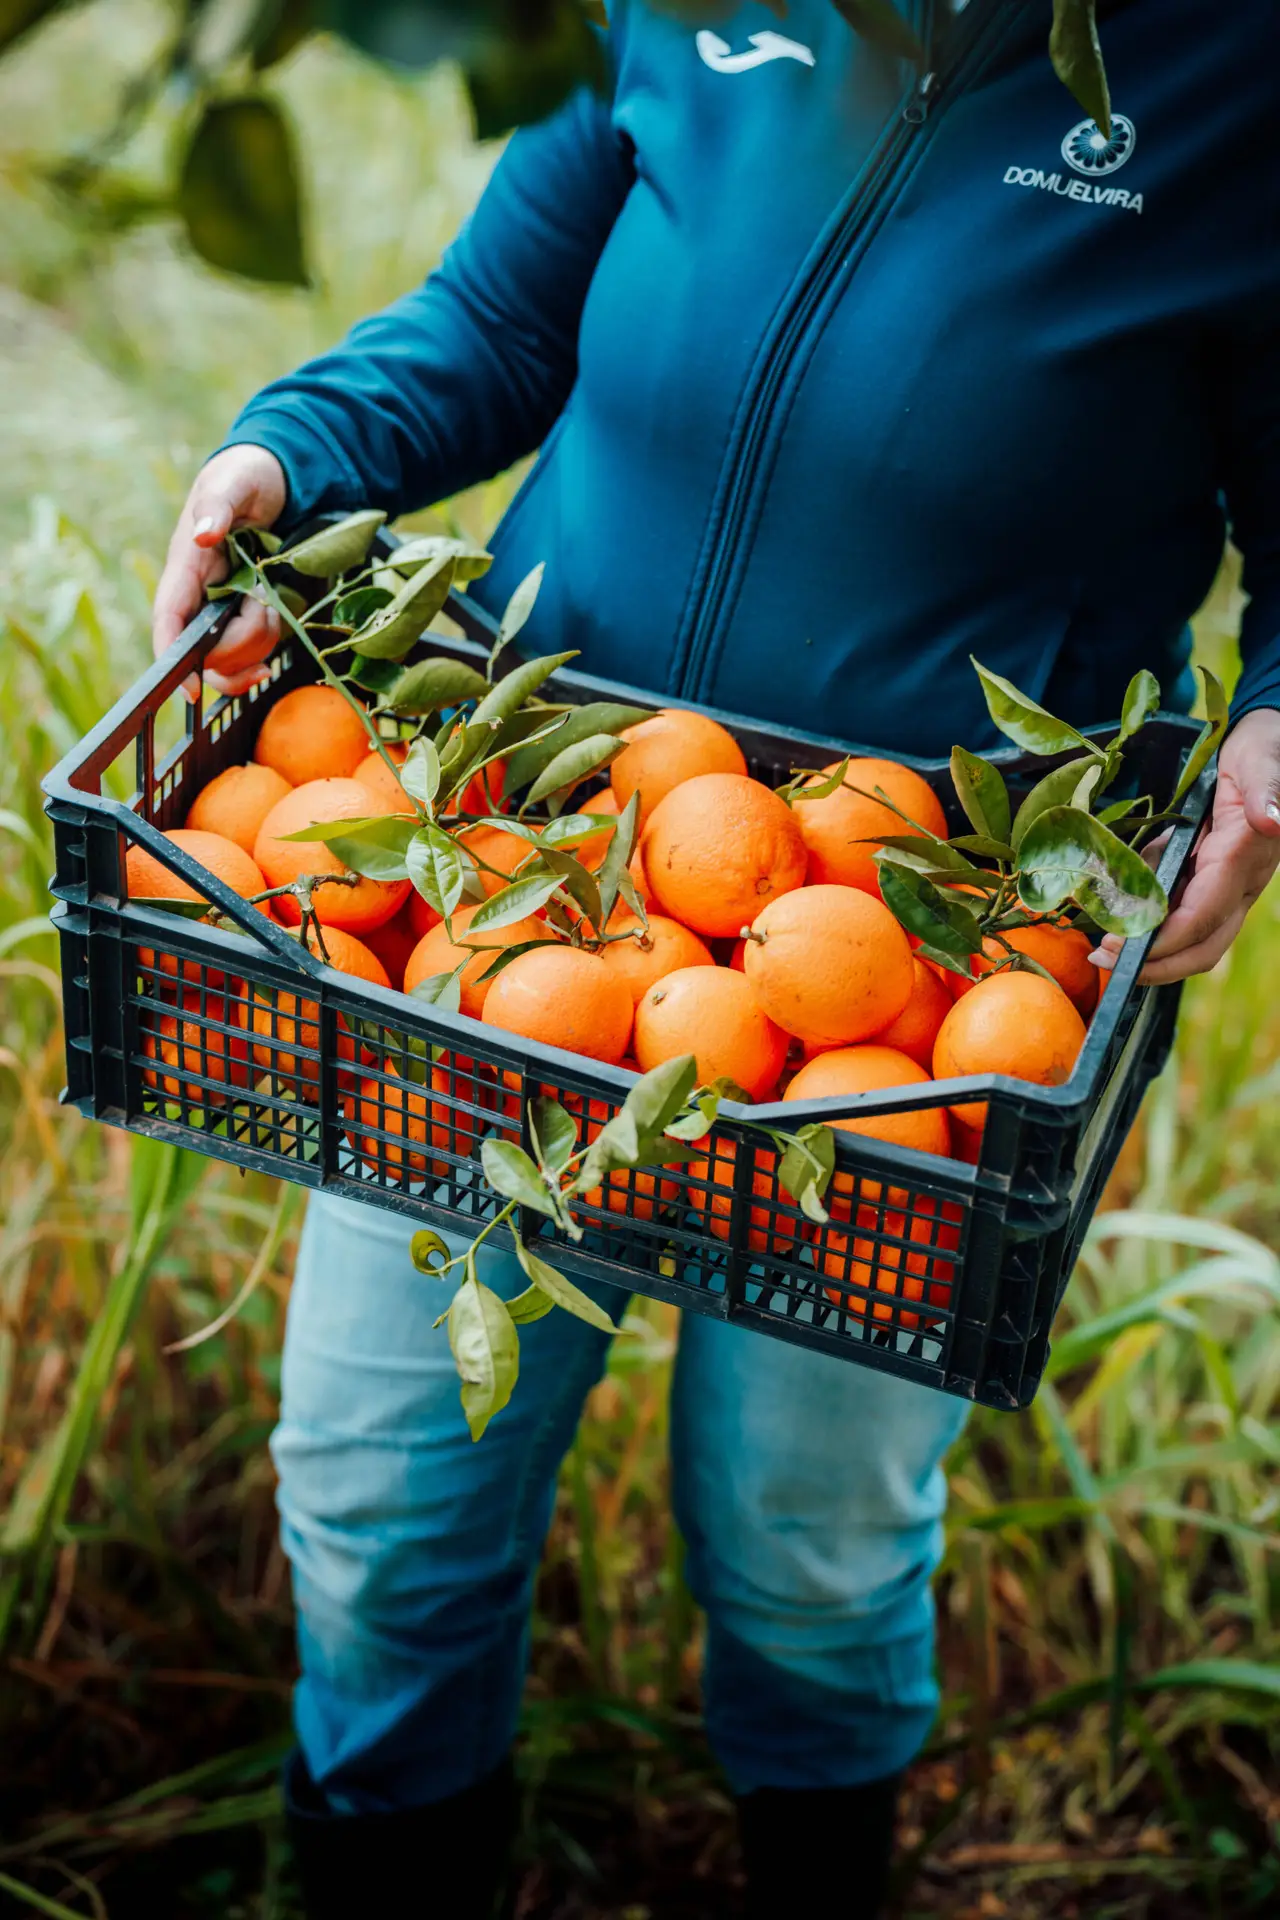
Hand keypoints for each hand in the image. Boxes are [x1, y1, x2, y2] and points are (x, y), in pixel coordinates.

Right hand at [152, 445, 287, 699]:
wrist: (274, 479)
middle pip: (206, 652)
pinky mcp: (244, 616)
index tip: (188, 689)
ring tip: (272, 602)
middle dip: (243, 642)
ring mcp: (221, 609)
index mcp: (185, 566)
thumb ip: (218, 503)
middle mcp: (198, 595)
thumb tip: (203, 532)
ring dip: (261, 641)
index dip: (172, 657)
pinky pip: (252, 653)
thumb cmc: (245, 476)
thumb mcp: (234, 481)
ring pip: (233, 658)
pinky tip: (276, 623)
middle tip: (265, 606)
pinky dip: (267, 649)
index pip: (168, 619)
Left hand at [1093, 706, 1279, 985]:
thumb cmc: (1261, 753)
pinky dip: (1150, 927)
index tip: (1121, 949)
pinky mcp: (1213, 883)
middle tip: (1104, 963)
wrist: (1268, 749)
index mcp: (1244, 860)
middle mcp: (1240, 884)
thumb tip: (1271, 821)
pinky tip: (1117, 918)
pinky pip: (1183, 917)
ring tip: (1103, 950)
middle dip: (1156, 965)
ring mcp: (1229, 888)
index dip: (1163, 940)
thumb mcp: (1260, 762)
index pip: (1203, 916)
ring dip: (1150, 954)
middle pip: (1202, 946)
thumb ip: (1266, 789)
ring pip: (1193, 940)